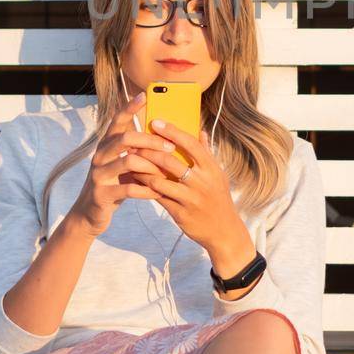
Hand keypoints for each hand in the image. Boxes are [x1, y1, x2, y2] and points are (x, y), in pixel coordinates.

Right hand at [68, 92, 177, 238]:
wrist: (90, 214)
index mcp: (106, 146)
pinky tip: (158, 192)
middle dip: (151, 141)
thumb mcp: (124, 165)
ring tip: (167, 172)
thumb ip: (138, 152)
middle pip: (125, 138)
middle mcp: (100, 156)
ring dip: (152, 166)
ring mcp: (98, 175)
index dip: (129, 107)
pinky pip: (128, 189)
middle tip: (171, 147)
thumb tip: (167, 137)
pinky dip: (146, 190)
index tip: (144, 94)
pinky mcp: (101, 194)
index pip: (117, 121)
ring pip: (128, 162)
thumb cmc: (115, 185)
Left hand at [118, 117, 250, 263]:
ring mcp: (190, 199)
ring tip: (130, 160)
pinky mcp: (180, 213)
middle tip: (134, 142)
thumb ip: (207, 153)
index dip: (173, 132)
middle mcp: (201, 182)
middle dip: (149, 151)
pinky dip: (144, 187)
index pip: (191, 145)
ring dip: (142, 169)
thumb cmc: (218, 199)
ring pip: (160, 180)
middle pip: (171, 161)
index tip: (156, 122)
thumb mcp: (218, 175)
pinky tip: (135, 180)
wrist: (224, 231)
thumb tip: (200, 131)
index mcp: (211, 169)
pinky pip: (157, 197)